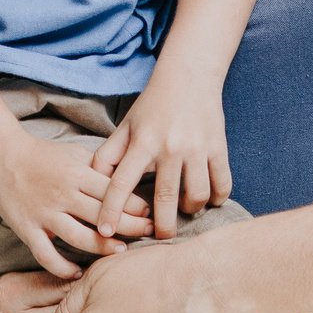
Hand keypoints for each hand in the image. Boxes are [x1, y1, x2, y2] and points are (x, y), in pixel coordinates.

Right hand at [0, 133, 150, 278]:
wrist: (1, 155)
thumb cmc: (42, 155)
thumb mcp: (75, 153)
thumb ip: (99, 168)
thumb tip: (129, 181)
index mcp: (77, 174)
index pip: (113, 192)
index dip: (136, 204)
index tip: (150, 213)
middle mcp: (63, 194)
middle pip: (104, 215)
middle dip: (131, 227)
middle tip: (149, 233)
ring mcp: (44, 213)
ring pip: (79, 237)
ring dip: (103, 248)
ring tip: (120, 252)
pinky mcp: (27, 229)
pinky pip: (47, 255)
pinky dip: (62, 268)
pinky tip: (77, 274)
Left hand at [91, 76, 231, 237]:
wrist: (189, 75)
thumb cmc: (153, 104)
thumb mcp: (126, 125)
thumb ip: (108, 154)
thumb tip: (91, 181)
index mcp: (142, 143)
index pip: (121, 184)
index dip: (111, 211)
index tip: (105, 232)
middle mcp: (169, 147)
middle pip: (164, 199)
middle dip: (160, 227)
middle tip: (157, 237)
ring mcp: (196, 148)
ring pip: (196, 196)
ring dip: (189, 211)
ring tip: (182, 212)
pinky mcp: (218, 147)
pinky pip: (221, 183)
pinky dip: (216, 198)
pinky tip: (208, 200)